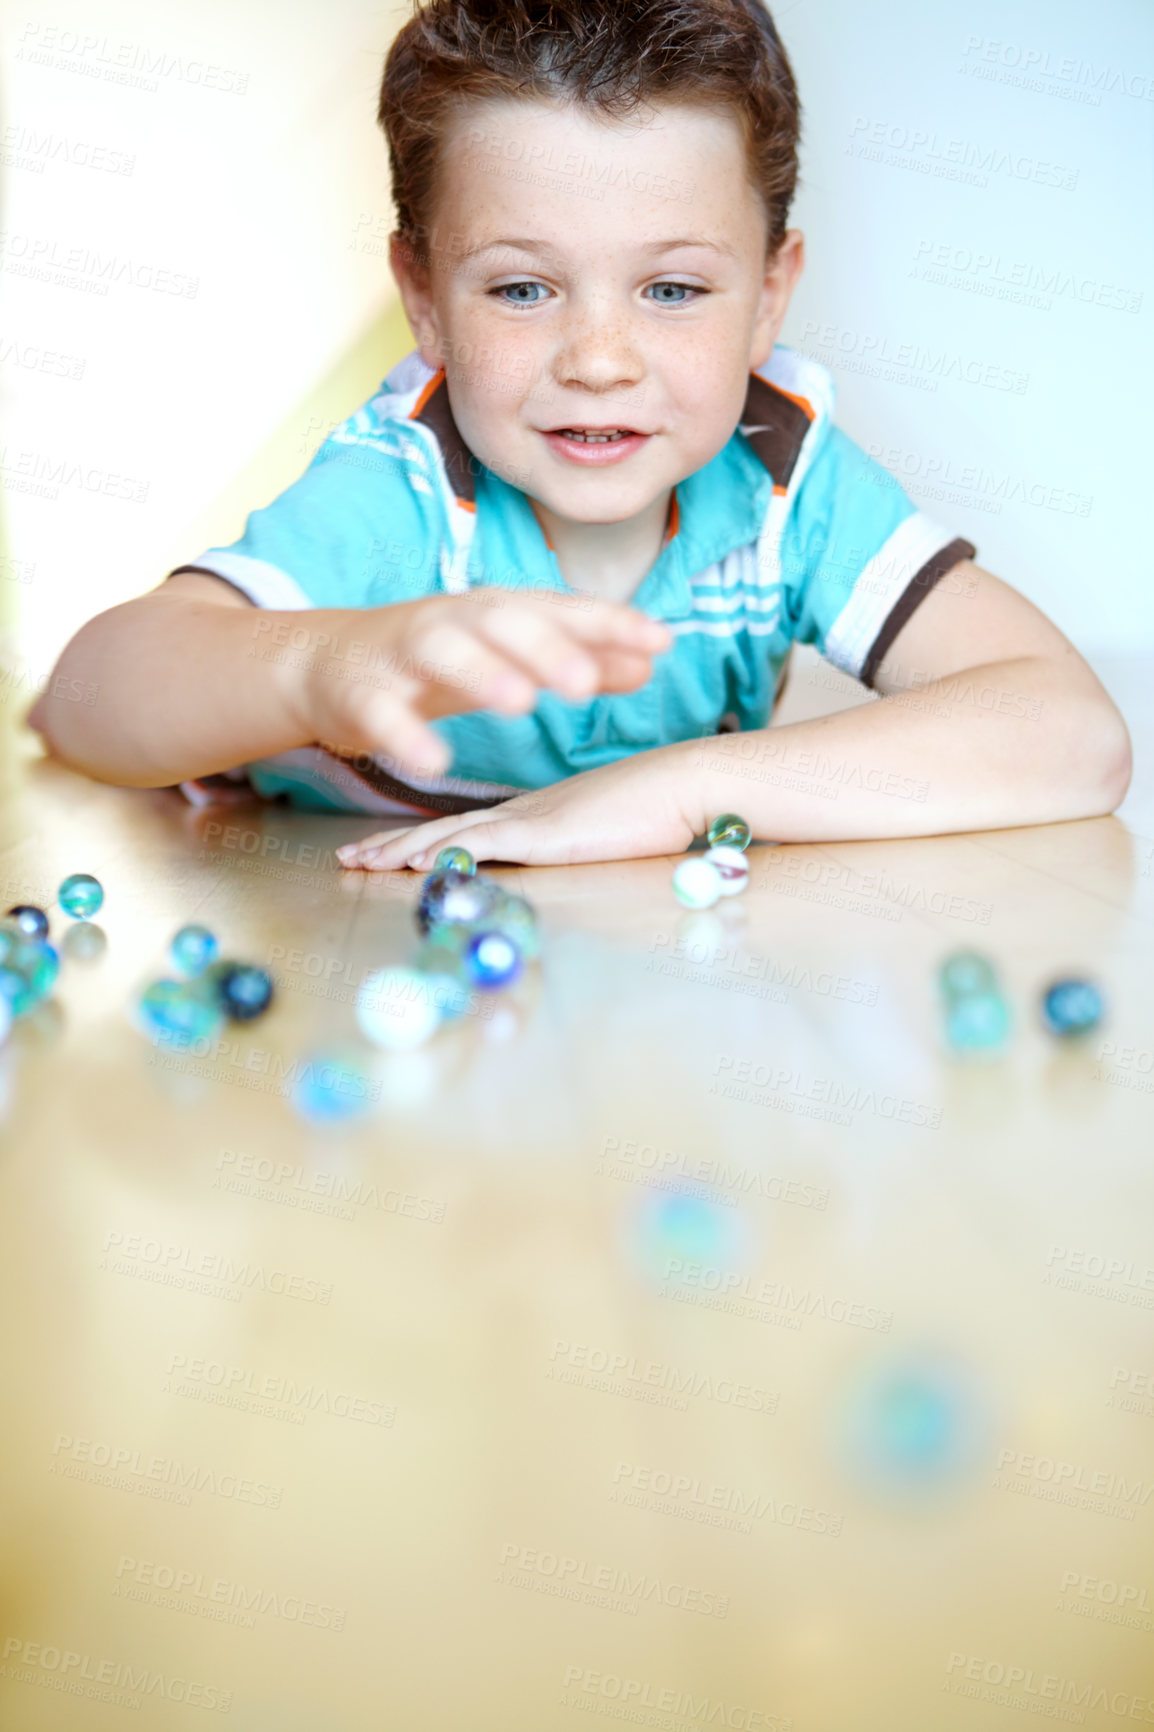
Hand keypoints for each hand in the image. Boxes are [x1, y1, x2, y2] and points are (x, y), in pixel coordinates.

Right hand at [302, 588, 672, 777]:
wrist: (326, 663)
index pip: (559, 610)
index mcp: (495, 613)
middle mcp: (452, 621)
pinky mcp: (361, 693)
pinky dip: (406, 734)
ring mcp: (403, 655)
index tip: (660, 641)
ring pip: (443, 653)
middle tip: (587, 682)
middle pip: (502, 624)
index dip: (608, 623)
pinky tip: (435, 761)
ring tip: (521, 704)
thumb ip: (579, 660)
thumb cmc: (435, 662)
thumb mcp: (509, 659)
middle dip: (545, 649)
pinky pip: (382, 711)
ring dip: (481, 673)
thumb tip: (650, 663)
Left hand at [335, 742, 705, 868]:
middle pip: (443, 829)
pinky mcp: (542, 833)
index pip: (468, 826)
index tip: (390, 849)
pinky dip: (440, 854)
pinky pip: (478, 844)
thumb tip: (584, 856)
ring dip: (400, 851)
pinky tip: (409, 865)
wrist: (689, 783)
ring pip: (448, 836)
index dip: (425, 838)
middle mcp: (524, 812)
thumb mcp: (616, 828)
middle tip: (351, 855)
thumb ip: (591, 841)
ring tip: (360, 863)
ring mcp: (530, 820)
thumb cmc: (666, 808)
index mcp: (540, 811)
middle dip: (393, 844)